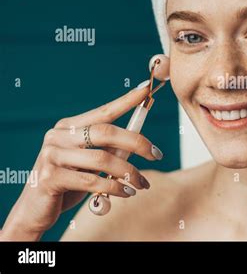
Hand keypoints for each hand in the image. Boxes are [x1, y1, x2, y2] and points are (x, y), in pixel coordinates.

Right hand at [0, 82, 161, 240]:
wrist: (35, 209)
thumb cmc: (69, 182)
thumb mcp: (90, 163)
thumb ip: (109, 150)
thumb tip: (141, 142)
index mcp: (69, 127)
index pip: (103, 111)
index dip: (126, 101)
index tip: (146, 90)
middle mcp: (58, 136)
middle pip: (106, 132)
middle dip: (137, 142)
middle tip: (157, 154)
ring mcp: (52, 155)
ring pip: (102, 160)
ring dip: (129, 173)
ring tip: (142, 184)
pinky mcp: (50, 178)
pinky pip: (92, 181)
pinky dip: (115, 188)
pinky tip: (126, 193)